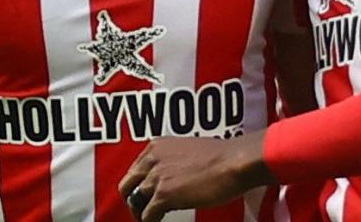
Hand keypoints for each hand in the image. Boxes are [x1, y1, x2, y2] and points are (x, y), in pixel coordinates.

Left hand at [118, 133, 271, 220]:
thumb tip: (172, 176)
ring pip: (135, 202)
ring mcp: (157, 177)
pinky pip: (147, 215)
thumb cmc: (222, 156)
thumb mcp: (188, 149)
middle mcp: (152, 159)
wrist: (233, 162)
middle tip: (141, 210)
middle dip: (132, 199)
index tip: (144, 194)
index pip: (135, 169)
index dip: (138, 185)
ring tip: (150, 219)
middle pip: (127, 185)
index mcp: (157, 146)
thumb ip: (173, 160)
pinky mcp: (164, 195)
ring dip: (141, 214)